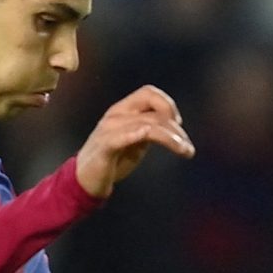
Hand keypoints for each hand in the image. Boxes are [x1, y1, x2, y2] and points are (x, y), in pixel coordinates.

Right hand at [75, 85, 192, 198]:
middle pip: (152, 110)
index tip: (179, 125)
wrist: (85, 179)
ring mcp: (109, 130)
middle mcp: (116, 115)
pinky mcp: (104, 148)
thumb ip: (151, 129)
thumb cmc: (113, 159)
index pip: (149, 93)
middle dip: (175, 128)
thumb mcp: (136, 140)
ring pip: (145, 125)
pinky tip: (145, 135)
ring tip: (186, 152)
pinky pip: (119, 137)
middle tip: (187, 148)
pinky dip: (133, 134)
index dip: (168, 104)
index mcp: (124, 109)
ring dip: (170, 138)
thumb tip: (175, 127)